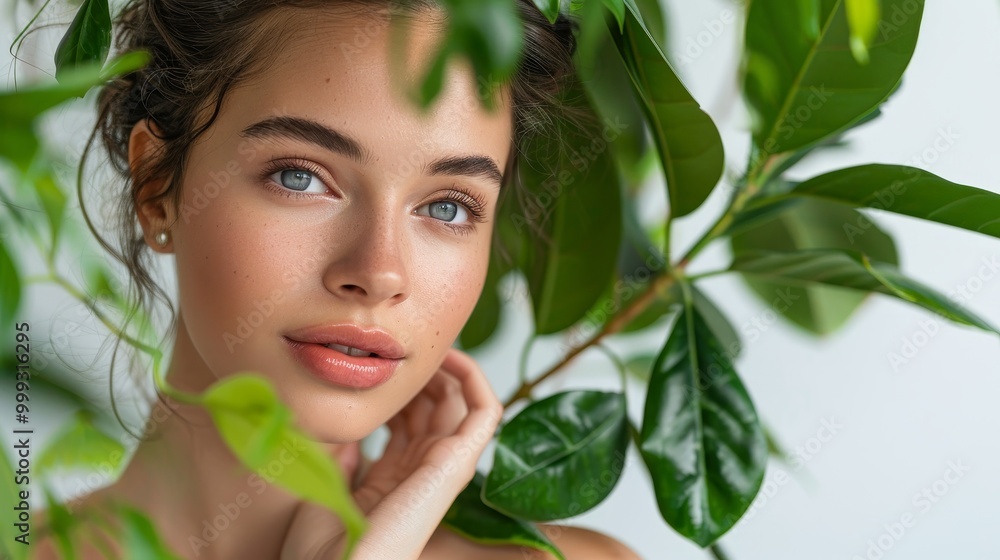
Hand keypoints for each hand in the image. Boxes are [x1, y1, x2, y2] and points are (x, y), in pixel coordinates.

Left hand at [281, 347, 503, 559]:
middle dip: (419, 371)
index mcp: (394, 477)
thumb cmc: (319, 547)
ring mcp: (443, 468)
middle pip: (435, 405)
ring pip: (460, 402)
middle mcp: (423, 471)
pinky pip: (485, 413)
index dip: (399, 386)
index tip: (376, 359)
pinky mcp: (456, 465)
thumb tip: (349, 419)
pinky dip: (476, 378)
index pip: (408, 419)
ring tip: (420, 344)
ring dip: (445, 367)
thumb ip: (342, 449)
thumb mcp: (323, 480)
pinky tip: (452, 355)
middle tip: (396, 346)